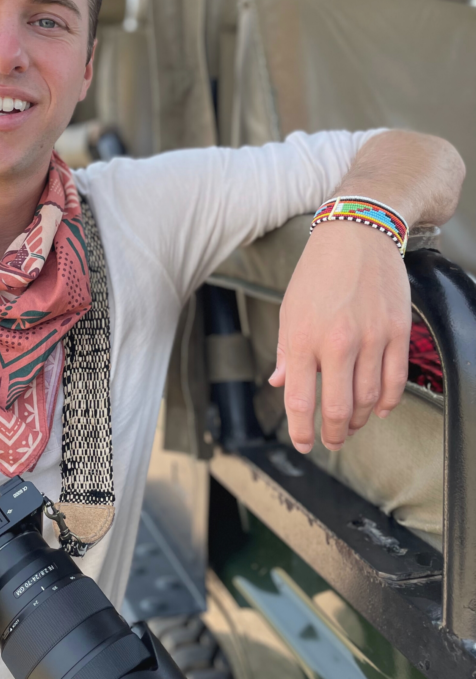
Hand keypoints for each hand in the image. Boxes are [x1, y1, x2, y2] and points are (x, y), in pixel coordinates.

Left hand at [269, 221, 410, 452]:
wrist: (357, 235)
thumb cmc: (318, 272)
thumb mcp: (290, 309)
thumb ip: (287, 351)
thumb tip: (281, 384)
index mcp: (304, 338)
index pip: (301, 401)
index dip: (301, 430)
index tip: (303, 443)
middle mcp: (338, 342)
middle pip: (338, 409)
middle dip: (333, 434)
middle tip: (331, 441)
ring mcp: (371, 338)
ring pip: (369, 400)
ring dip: (360, 420)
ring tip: (352, 424)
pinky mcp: (397, 332)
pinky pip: (395, 380)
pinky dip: (388, 402)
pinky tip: (381, 410)